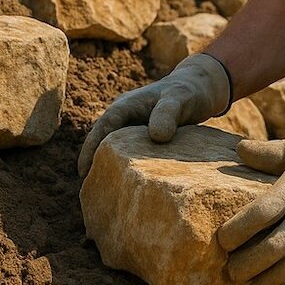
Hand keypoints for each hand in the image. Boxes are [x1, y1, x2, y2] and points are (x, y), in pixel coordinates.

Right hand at [77, 53, 231, 177]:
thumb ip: (168, 113)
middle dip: (94, 164)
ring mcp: (133, 130)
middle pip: (102, 143)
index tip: (83, 172)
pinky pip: (131, 156)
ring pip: (115, 151)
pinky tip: (130, 189)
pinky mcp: (144, 140)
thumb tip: (157, 137)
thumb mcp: (181, 98)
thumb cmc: (189, 91)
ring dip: (109, 169)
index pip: (102, 128)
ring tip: (105, 196)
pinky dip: (128, 169)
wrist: (201, 88)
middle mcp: (125, 118)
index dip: (91, 149)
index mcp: (126, 106)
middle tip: (91, 192)